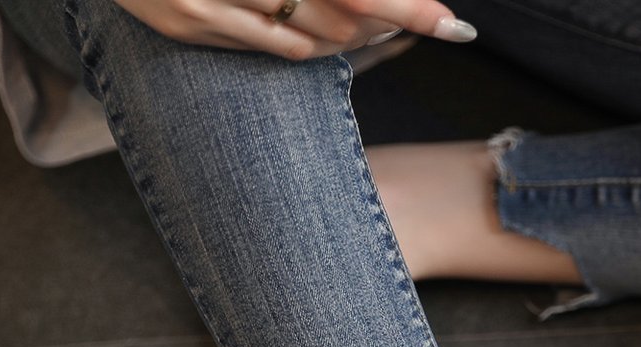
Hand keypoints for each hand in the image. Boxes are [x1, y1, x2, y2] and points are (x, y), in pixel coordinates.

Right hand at [112, 0, 475, 59]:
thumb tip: (373, 5)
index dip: (405, 7)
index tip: (450, 24)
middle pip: (341, 11)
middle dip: (392, 20)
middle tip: (434, 20)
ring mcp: (211, 0)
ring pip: (315, 37)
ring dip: (362, 36)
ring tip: (394, 26)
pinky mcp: (190, 23)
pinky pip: (280, 48)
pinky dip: (318, 46)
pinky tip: (342, 36)